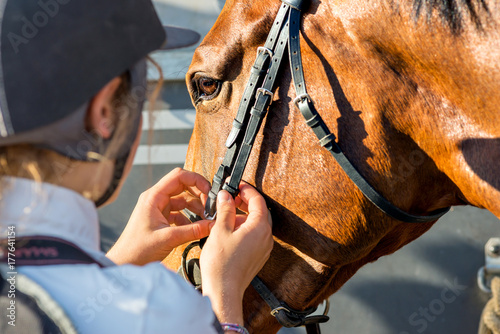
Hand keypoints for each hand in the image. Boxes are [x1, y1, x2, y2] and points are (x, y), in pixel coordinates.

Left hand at [106, 168, 211, 264]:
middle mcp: (156, 199)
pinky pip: (180, 213)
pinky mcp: (161, 220)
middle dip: (198, 195)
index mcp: (154, 197)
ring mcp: (158, 209)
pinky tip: (196, 228)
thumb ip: (193, 230)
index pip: (179, 176)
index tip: (209, 191)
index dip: (196, 180)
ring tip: (206, 219)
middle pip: (183, 186)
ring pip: (183, 200)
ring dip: (196, 208)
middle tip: (210, 207)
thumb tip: (213, 225)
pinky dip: (190, 218)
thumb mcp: (168, 238)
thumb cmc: (137, 249)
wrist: (124, 263)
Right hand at [200, 183, 272, 323]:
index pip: (258, 201)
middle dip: (246, 202)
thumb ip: (225, 210)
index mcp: (259, 228)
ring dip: (245, 215)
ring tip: (227, 214)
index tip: (237, 185)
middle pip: (260, 211)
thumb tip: (226, 196)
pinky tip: (230, 230)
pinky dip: (245, 228)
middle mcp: (266, 237)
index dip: (247, 190)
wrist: (223, 291)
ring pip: (258, 224)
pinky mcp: (258, 256)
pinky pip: (256, 236)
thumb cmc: (221, 264)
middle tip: (231, 197)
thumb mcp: (220, 230)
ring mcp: (263, 248)